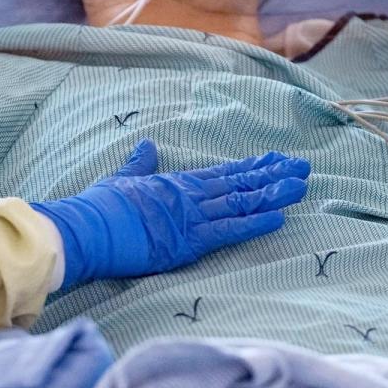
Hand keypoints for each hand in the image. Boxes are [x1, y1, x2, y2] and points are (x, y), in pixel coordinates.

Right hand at [32, 139, 309, 287]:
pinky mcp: (188, 241)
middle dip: (271, 176)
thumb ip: (139, 164)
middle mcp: (189, 197)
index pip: (222, 174)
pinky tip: (279, 217)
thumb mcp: (120, 179)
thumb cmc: (98, 208)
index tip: (275, 160)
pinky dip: (254, 223)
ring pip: (240, 202)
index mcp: (175, 184)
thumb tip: (147, 146)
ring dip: (272, 194)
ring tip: (300, 184)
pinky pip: (228, 230)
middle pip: (238, 184)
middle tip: (301, 167)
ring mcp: (191, 217)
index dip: (251, 168)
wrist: (85, 228)